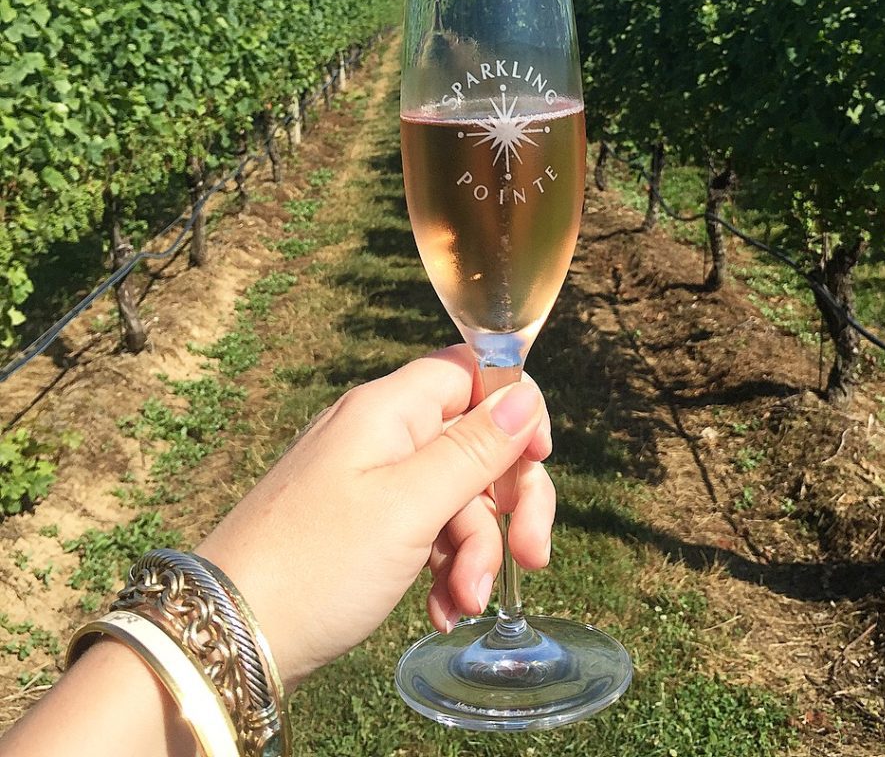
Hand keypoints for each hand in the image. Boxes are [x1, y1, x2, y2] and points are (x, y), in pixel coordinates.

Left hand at [197, 344, 554, 690]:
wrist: (227, 633)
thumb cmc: (319, 561)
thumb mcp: (411, 505)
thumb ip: (474, 448)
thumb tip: (525, 395)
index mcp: (389, 409)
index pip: (471, 372)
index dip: (514, 408)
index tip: (536, 460)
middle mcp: (382, 435)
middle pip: (475, 443)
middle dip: (507, 503)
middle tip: (532, 556)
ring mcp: (371, 482)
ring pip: (456, 497)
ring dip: (475, 551)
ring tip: (462, 603)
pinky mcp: (364, 525)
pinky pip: (426, 531)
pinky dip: (444, 568)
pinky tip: (440, 609)